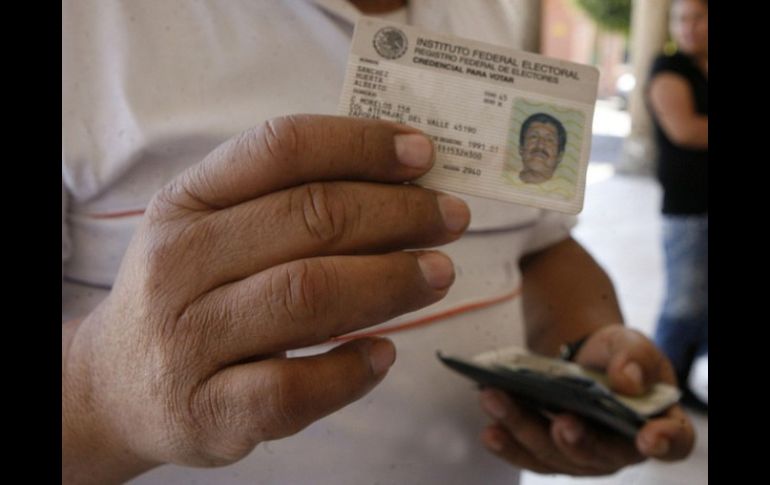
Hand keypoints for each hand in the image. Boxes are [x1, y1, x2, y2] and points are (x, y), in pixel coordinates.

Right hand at [62, 115, 470, 481]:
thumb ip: (285, 200)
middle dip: (397, 214)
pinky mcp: (210, 410)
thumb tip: (398, 182)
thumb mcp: (211, 229)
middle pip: (309, 219)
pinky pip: (295, 388)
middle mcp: (181, 264)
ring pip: (308, 296)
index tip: (421, 153)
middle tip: (449, 218)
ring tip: (437, 273)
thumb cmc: (189, 292)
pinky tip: (384, 354)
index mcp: (186, 202)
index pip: (281, 148)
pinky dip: (352, 370)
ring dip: (390, 281)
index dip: (361, 145)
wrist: (120, 382)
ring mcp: (191, 341)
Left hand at [478, 325, 695, 475]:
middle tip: (561, 421)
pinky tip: (489, 429)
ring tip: (496, 401)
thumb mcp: (630, 344)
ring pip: (554, 455)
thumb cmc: (616, 356)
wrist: (584, 358)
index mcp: (658, 423)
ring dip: (524, 430)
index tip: (648, 437)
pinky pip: (528, 456)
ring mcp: (583, 456)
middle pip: (600, 453)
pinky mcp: (549, 453)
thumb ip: (635, 357)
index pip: (673, 440)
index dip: (664, 440)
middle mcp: (621, 450)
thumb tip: (628, 381)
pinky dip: (507, 444)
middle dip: (577, 439)